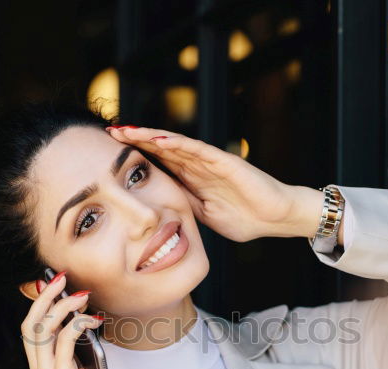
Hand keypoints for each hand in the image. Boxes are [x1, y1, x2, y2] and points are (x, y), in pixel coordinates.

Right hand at [20, 272, 130, 368]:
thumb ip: (77, 349)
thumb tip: (80, 318)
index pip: (30, 331)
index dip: (39, 305)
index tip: (54, 285)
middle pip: (30, 325)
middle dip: (45, 297)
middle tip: (61, 278)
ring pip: (43, 329)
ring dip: (62, 307)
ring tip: (81, 295)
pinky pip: (63, 342)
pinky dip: (76, 324)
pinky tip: (91, 319)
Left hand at [107, 125, 318, 241]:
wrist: (276, 218)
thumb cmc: (246, 218)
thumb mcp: (205, 216)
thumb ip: (186, 206)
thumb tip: (159, 209)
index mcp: (193, 179)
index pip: (160, 163)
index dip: (137, 156)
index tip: (111, 154)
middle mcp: (199, 165)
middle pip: (162, 147)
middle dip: (136, 139)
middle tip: (111, 132)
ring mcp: (211, 161)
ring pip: (175, 144)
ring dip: (150, 136)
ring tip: (128, 130)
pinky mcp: (225, 161)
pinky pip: (198, 150)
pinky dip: (178, 143)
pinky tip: (159, 139)